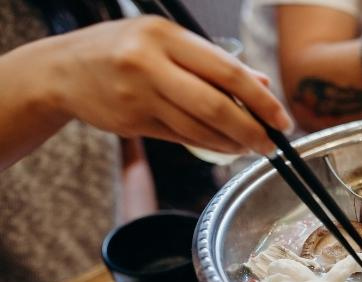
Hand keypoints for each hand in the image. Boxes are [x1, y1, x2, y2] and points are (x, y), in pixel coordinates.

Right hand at [36, 16, 291, 154]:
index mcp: (164, 35)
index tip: (281, 116)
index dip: (260, 98)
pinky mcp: (131, 122)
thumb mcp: (165, 41)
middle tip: (272, 142)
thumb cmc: (122, 50)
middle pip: (215, 103)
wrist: (61, 70)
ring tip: (253, 146)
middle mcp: (149, 63)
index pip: (226, 69)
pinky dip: (209, 145)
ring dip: (232, 142)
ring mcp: (137, 95)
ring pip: (199, 126)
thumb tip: (261, 83)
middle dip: (252, 127)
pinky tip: (226, 147)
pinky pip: (182, 138)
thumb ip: (212, 62)